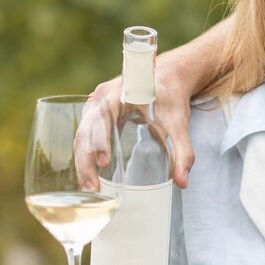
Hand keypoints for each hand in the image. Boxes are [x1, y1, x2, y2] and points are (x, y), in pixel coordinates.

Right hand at [74, 58, 199, 188]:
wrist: (168, 77)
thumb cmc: (171, 96)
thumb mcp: (179, 123)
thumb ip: (183, 151)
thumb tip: (182, 182)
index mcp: (120, 93)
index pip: (102, 116)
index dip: (100, 139)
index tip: (104, 160)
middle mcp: (102, 98)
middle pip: (86, 129)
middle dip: (86, 159)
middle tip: (92, 186)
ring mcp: (96, 106)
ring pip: (82, 135)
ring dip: (82, 161)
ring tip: (89, 187)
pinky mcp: (96, 116)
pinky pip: (85, 136)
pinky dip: (85, 156)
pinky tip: (89, 177)